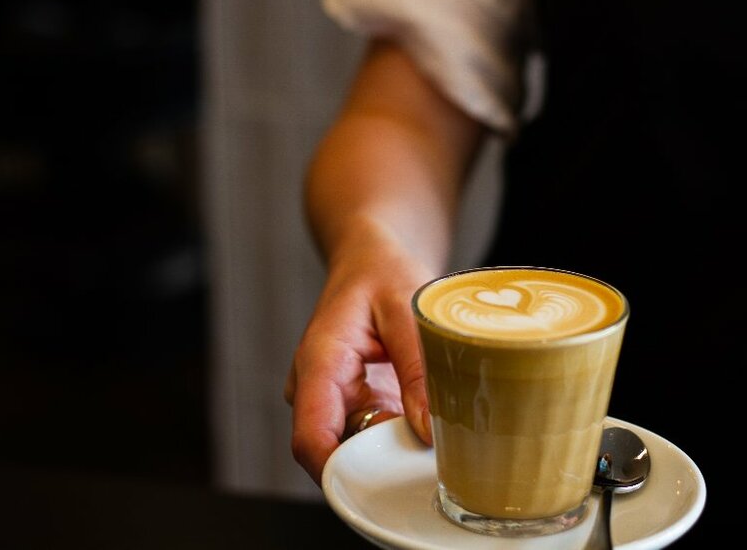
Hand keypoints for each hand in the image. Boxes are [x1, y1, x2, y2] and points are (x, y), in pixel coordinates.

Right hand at [284, 239, 434, 485]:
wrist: (371, 260)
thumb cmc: (384, 274)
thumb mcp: (409, 310)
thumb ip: (417, 368)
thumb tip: (426, 431)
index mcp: (320, 361)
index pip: (311, 438)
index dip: (338, 472)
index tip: (382, 485)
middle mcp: (317, 388)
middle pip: (333, 451)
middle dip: (377, 465)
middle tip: (428, 459)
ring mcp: (333, 399)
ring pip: (355, 446)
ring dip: (391, 450)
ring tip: (435, 435)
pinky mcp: (354, 403)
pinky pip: (371, 433)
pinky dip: (398, 435)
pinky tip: (427, 424)